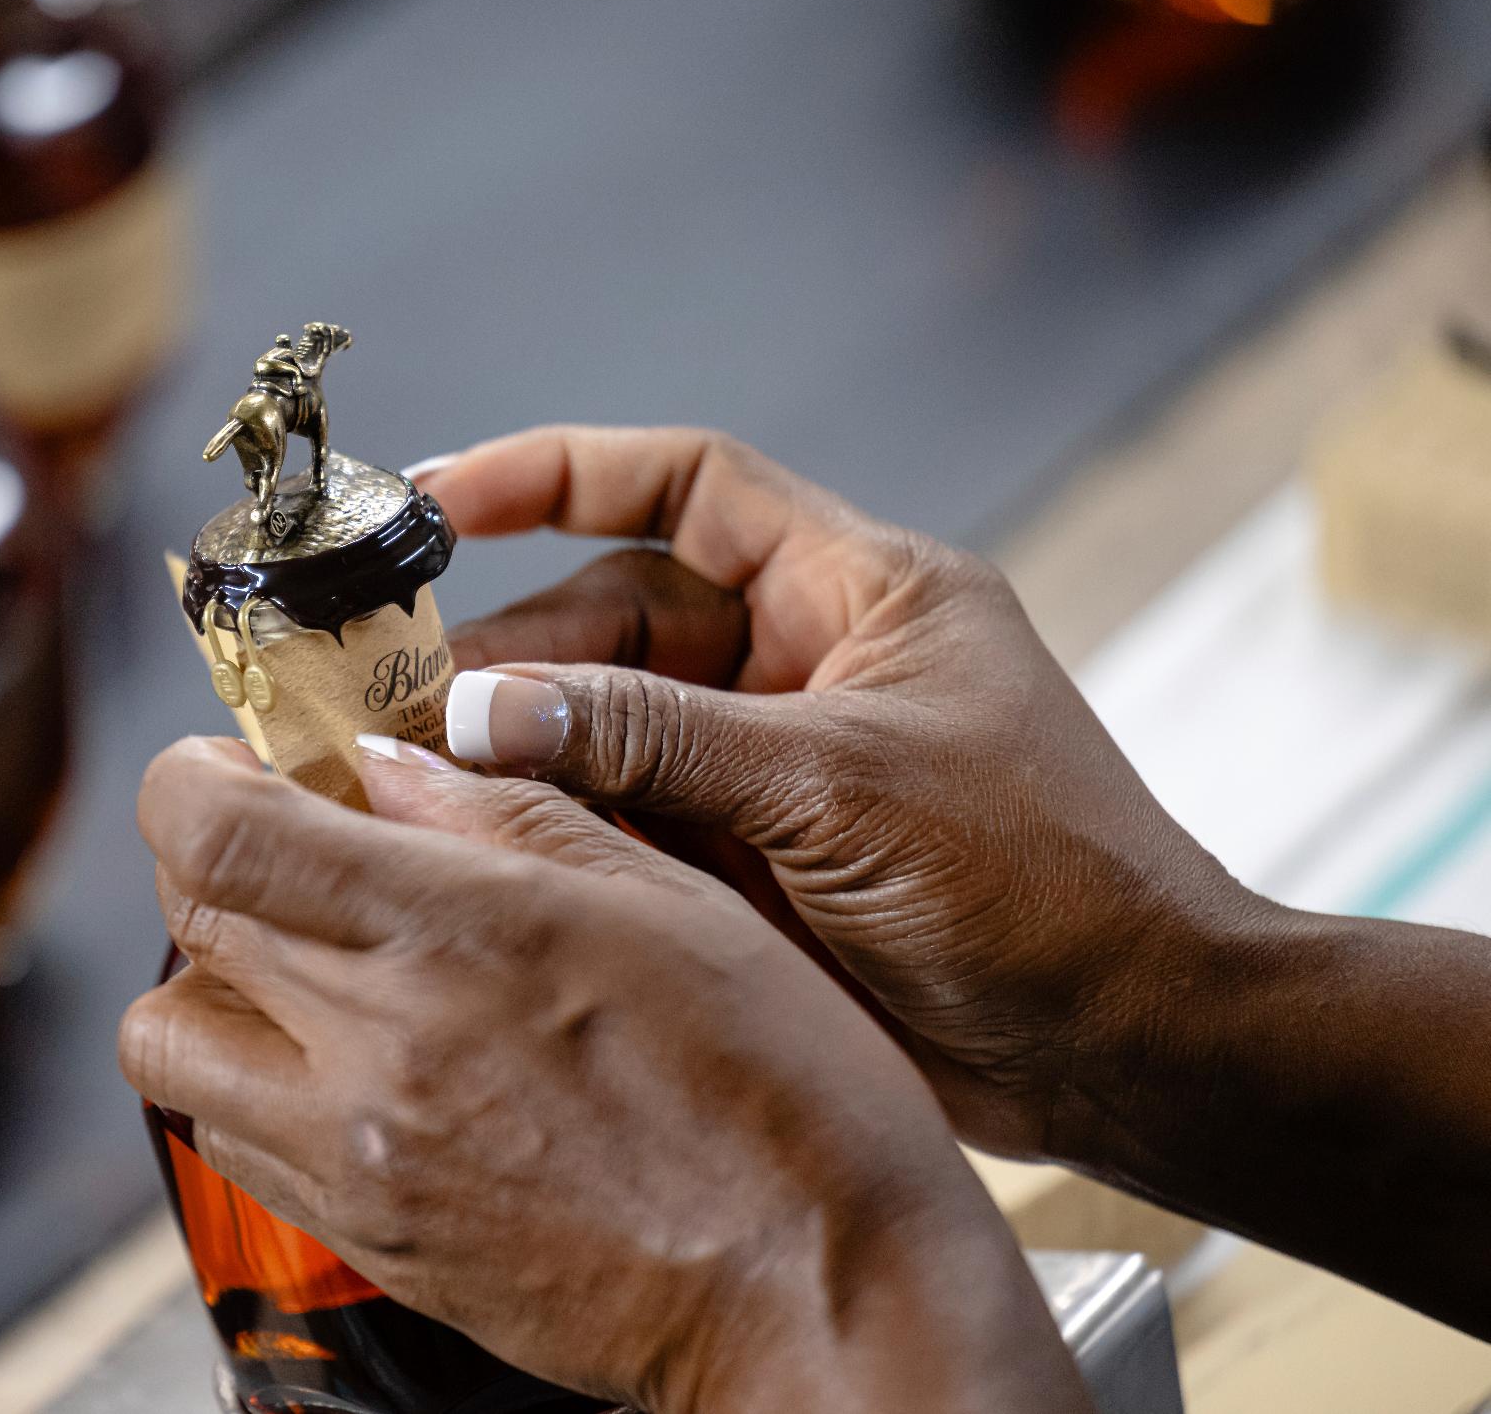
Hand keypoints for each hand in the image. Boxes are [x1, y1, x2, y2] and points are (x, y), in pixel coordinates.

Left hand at [122, 736, 1092, 1413]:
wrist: (820, 1301)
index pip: (214, 834)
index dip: (190, 777)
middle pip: (184, 924)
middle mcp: (374, 1053)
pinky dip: (254, 1084)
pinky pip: (232, 1142)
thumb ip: (506, 814)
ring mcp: (356, 1162)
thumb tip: (387, 764)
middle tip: (298, 847)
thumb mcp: (665, 900)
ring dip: (216, 984)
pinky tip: (354, 1061)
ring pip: (171, 1044)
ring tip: (315, 966)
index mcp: (454, 938)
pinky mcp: (367, 1242)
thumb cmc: (781, 1093)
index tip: (233, 764)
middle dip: (219, 859)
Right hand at [411, 425, 1274, 1161]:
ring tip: (409, 776)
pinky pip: (626, 826)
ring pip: (607, 731)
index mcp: (856, 592)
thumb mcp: (836, 785)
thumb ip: (654, 741)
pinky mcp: (752, 867)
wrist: (1132, 1051)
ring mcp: (772, 771)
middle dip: (510, 650)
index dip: (558, 474)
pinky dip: (555, 834)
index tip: (437, 494)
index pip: (686, 485)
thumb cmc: (1045, 885)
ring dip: (517, 749)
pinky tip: (478, 849)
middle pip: (618, 620)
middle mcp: (803, 666)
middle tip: (393, 695)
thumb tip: (477, 709)